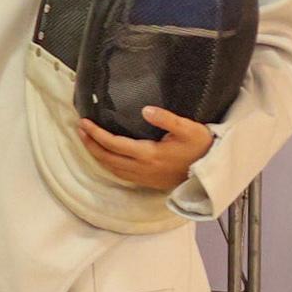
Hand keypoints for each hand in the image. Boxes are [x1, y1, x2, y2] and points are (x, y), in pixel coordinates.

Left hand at [78, 106, 212, 191]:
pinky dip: (107, 164)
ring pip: (111, 168)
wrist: (212, 172)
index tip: (84, 123)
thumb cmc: (201, 147)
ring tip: (86, 140)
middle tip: (79, 129)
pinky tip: (104, 156)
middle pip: (107, 158)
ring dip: (96, 155)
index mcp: (149, 154)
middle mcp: (142, 168)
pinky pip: (120, 174)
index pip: (113, 144)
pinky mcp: (148, 181)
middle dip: (90, 144)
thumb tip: (145, 110)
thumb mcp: (189, 129)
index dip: (96, 134)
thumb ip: (167, 119)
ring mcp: (144, 177)